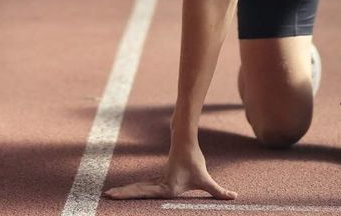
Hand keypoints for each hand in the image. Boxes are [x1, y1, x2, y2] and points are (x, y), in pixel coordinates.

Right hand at [104, 145, 235, 199]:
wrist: (185, 144)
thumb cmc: (194, 162)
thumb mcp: (206, 180)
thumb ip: (218, 191)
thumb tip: (234, 197)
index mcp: (166, 187)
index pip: (145, 193)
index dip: (130, 194)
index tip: (115, 194)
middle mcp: (158, 184)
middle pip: (137, 190)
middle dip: (122, 194)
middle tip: (106, 196)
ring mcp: (156, 181)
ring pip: (138, 188)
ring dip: (125, 192)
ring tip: (109, 195)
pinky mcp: (157, 180)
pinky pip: (142, 187)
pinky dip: (132, 190)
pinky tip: (126, 193)